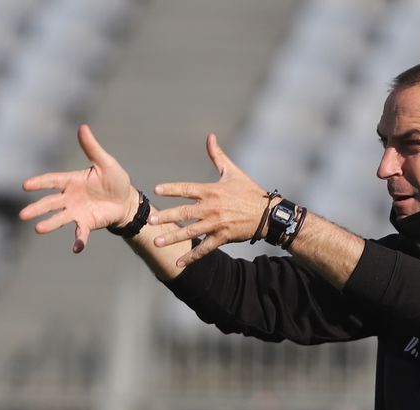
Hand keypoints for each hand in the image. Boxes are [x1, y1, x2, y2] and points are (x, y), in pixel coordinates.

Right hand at [19, 124, 135, 252]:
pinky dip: (79, 241)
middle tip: (23, 215)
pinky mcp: (87, 223)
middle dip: (37, 208)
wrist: (127, 200)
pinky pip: (81, 233)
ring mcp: (77, 211)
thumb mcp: (106, 163)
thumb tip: (83, 127)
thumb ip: (92, 148)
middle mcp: (70, 197)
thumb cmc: (115, 179)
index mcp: (71, 180)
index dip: (39, 183)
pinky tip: (76, 249)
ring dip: (50, 224)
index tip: (25, 185)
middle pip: (50, 203)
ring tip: (38, 229)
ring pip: (60, 218)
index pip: (52, 181)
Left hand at [151, 133, 270, 268]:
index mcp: (212, 190)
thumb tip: (209, 136)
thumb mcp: (233, 172)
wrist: (268, 214)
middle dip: (166, 217)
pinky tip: (179, 263)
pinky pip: (205, 248)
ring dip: (174, 238)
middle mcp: (212, 207)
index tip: (156, 190)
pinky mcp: (223, 237)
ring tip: (157, 243)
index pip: (187, 188)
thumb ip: (217, 155)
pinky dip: (193, 257)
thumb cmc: (249, 191)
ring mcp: (217, 224)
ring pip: (191, 232)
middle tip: (150, 221)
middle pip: (184, 212)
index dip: (171, 189)